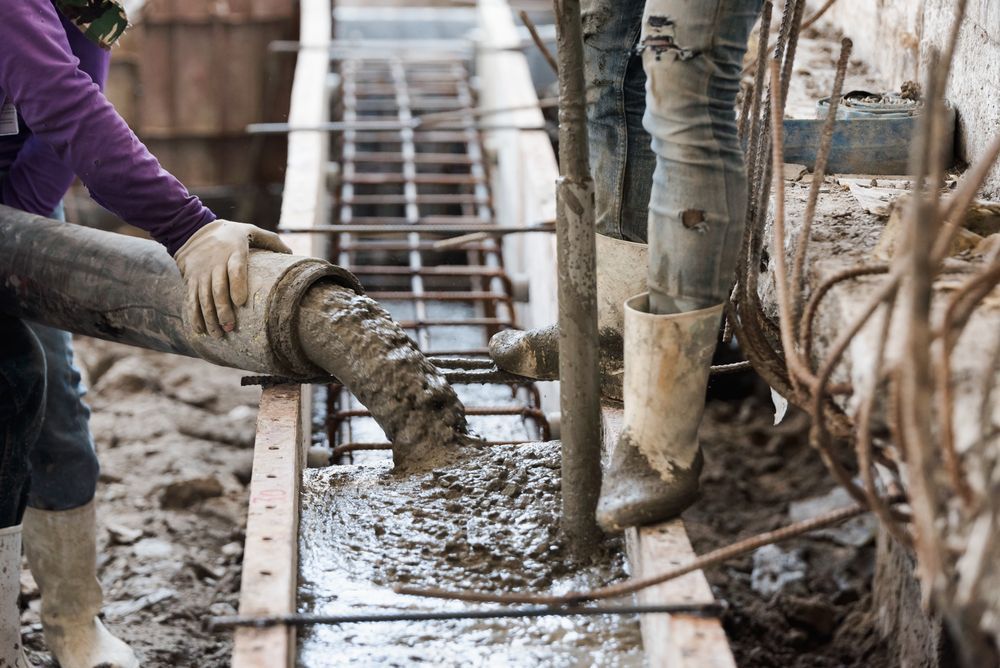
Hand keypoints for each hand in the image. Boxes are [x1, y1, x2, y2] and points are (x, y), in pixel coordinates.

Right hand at [174, 220, 291, 337]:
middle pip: (218, 288)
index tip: (240, 302)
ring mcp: (201, 272)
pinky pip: (191, 298)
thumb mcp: (250, 230)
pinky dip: (194, 315)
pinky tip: (200, 330)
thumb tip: (290, 253)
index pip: (235, 268)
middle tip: (230, 327)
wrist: (193, 228)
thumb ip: (270, 240)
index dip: (237, 285)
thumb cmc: (231, 234)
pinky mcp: (191, 278)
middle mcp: (215, 262)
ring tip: (218, 334)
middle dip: (223, 309)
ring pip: (204, 296)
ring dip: (209, 317)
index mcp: (234, 251)